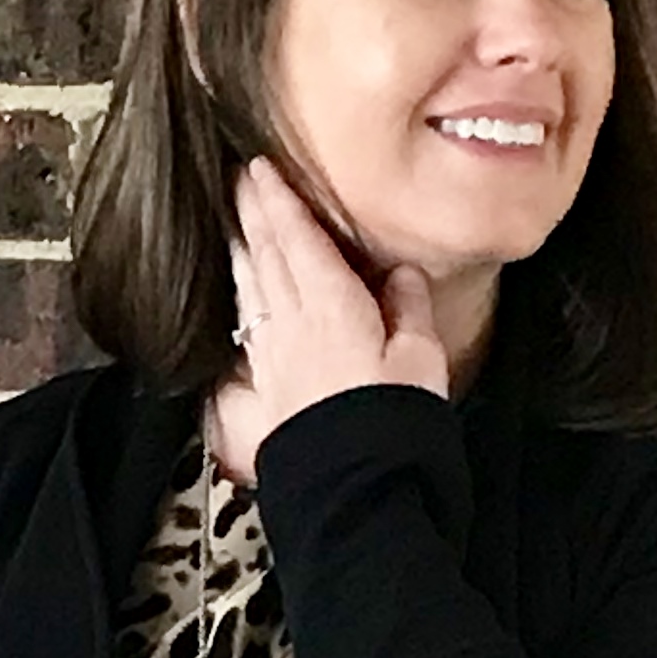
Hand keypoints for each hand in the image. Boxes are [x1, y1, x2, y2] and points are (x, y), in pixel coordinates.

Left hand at [206, 152, 450, 488]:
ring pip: (251, 292)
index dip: (278, 201)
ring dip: (243, 254)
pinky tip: (242, 303)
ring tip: (236, 229)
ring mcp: (272, 360)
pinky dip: (243, 305)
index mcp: (331, 306)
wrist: (355, 488)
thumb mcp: (420, 358)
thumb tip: (401, 273)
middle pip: (266, 258)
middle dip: (252, 216)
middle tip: (238, 182)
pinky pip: (248, 334)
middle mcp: (292, 326)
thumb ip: (408, 307)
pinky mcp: (264, 392)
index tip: (260, 169)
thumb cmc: (394, 422)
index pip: (297, 239)